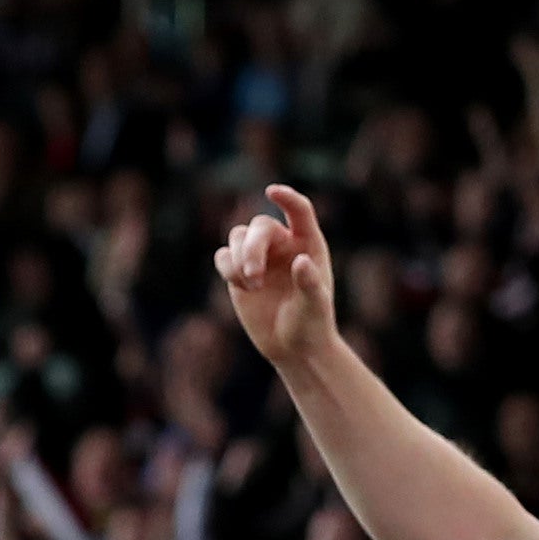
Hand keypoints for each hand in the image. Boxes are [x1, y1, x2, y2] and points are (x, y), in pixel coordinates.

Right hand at [216, 184, 343, 375]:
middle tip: (253, 276)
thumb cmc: (312, 324)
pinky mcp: (239, 272)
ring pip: (238, 236)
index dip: (286, 198)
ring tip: (251, 285)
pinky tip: (242, 287)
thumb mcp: (315, 306)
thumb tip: (301, 261)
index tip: (272, 192)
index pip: (298, 211)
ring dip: (238, 258)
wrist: (293, 347)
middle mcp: (283, 244)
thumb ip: (310, 283)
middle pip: (259, 226)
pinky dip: (227, 268)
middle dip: (252, 248)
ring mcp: (259, 256)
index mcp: (308, 243)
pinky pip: (223, 256)